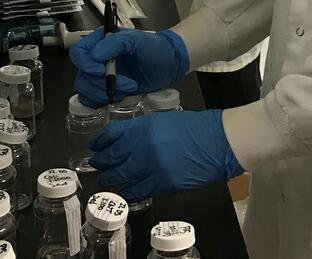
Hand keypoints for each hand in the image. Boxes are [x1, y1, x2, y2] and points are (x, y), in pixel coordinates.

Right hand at [69, 28, 188, 107]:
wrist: (168, 65)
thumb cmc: (154, 48)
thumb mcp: (136, 40)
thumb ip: (115, 43)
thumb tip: (95, 55)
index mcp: (100, 41)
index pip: (79, 53)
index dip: (86, 64)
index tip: (101, 71)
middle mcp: (96, 58)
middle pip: (82, 74)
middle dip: (103, 83)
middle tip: (127, 83)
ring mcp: (100, 75)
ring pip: (85, 89)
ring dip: (105, 93)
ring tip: (128, 88)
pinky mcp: (105, 90)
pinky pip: (91, 100)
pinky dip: (103, 100)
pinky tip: (121, 96)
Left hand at [90, 109, 243, 200]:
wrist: (216, 141)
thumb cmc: (195, 127)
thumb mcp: (164, 120)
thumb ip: (143, 130)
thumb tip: (128, 140)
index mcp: (143, 126)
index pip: (112, 134)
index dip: (100, 142)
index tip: (95, 146)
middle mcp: (142, 145)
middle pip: (112, 157)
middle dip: (101, 162)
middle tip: (96, 165)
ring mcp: (150, 166)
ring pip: (120, 177)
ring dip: (110, 180)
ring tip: (106, 181)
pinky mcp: (160, 184)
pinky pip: (137, 191)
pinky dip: (128, 192)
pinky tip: (124, 192)